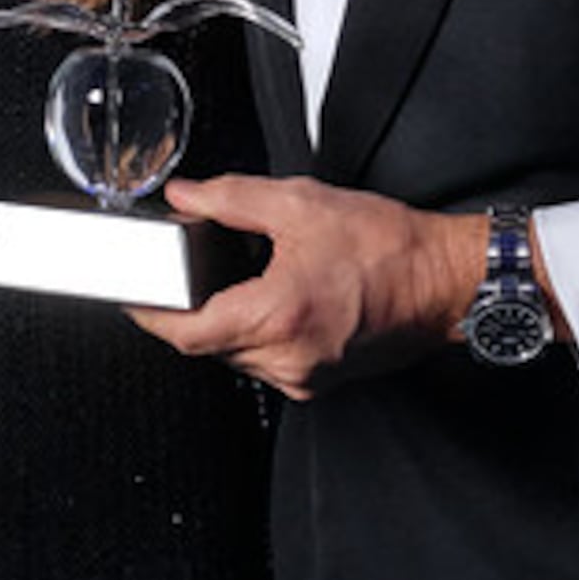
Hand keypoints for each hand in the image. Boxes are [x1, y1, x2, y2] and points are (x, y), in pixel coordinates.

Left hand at [128, 174, 489, 400]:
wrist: (447, 281)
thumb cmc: (391, 248)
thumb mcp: (301, 204)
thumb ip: (230, 198)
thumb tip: (186, 198)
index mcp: (276, 316)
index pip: (184, 332)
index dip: (150, 314)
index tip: (132, 295)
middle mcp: (287, 358)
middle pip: (207, 343)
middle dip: (190, 309)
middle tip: (188, 272)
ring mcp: (305, 376)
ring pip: (235, 355)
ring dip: (225, 321)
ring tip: (242, 280)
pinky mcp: (320, 381)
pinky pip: (267, 362)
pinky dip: (257, 333)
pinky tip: (275, 300)